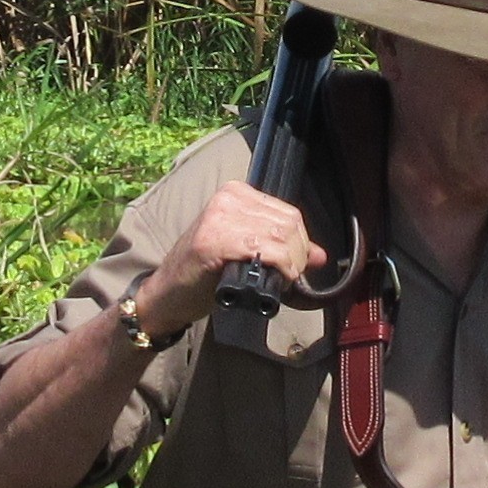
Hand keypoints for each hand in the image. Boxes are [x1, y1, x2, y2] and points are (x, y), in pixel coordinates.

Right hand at [131, 181, 334, 337]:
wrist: (167, 294)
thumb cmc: (205, 274)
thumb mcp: (246, 252)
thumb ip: (281, 248)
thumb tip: (321, 255)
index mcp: (236, 193)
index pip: (289, 212)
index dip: (300, 244)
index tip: (292, 266)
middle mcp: (228, 198)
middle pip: (289, 223)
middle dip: (297, 256)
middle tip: (285, 278)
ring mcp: (219, 216)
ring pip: (282, 236)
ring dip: (289, 265)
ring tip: (277, 281)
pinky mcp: (213, 240)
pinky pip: (265, 249)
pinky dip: (278, 268)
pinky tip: (271, 282)